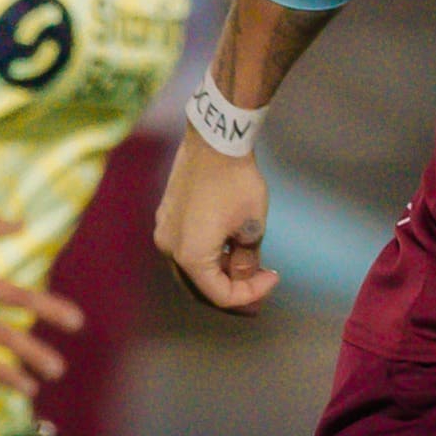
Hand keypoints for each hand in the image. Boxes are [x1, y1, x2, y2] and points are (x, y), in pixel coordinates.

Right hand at [157, 138, 278, 312]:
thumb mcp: (252, 226)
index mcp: (191, 256)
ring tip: (248, 262)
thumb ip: (247, 259)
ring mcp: (164, 231)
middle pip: (202, 286)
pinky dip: (207, 255)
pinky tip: (229, 244)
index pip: (220, 294)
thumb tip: (245, 275)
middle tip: (260, 281)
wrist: (214, 141)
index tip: (272, 277)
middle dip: (233, 288)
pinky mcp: (165, 216)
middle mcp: (170, 248)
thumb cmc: (236, 184)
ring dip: (220, 271)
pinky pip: (186, 247)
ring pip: (192, 267)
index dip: (250, 294)